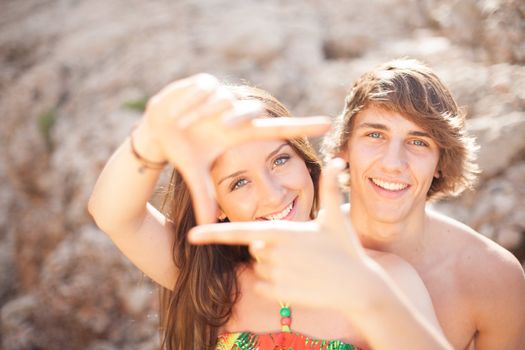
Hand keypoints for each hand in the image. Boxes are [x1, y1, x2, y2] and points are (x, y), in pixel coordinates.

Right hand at [137, 74, 330, 223]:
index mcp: (240, 134)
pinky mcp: (206, 82)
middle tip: (219, 125)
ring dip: (200, 113)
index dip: (301, 127)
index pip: (278, 129)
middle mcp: (237, 113)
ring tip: (184, 123)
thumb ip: (205, 198)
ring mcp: (223, 96)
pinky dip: (189, 101)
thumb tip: (206, 228)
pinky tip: (179, 111)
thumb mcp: (195, 175)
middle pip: (249, 109)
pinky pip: (204, 88)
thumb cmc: (183, 152)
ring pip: (224, 99)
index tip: (327, 124)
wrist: (157, 131)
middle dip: (233, 116)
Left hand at [189, 158, 385, 312]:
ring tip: (304, 266)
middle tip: (302, 252)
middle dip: (272, 249)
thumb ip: (329, 187)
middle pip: (255, 248)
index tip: (191, 236)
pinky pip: (264, 286)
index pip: (239, 232)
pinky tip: (300, 281)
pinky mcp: (279, 294)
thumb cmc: (346, 248)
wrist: (358, 287)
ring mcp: (275, 275)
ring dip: (276, 266)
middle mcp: (273, 253)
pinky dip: (277, 284)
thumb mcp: (336, 217)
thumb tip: (337, 159)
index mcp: (281, 231)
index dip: (212, 233)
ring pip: (260, 267)